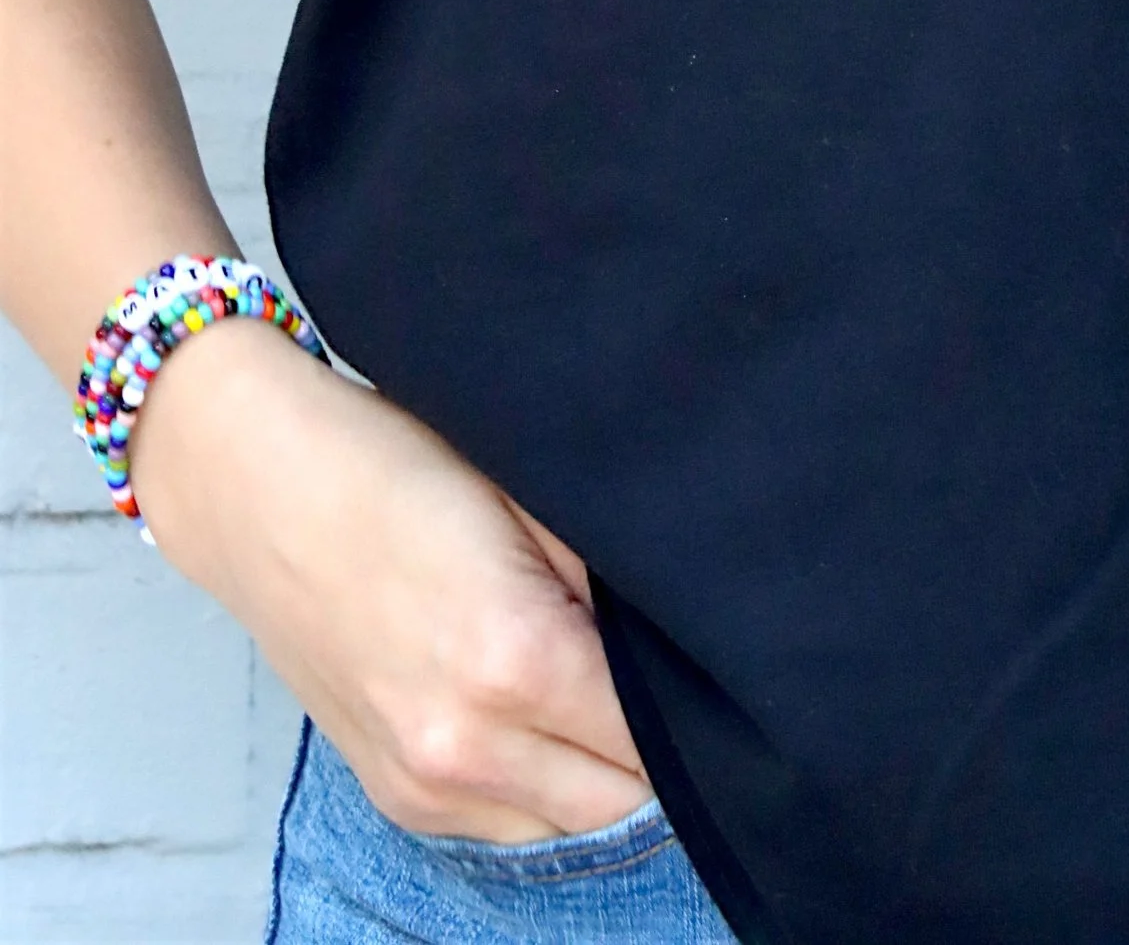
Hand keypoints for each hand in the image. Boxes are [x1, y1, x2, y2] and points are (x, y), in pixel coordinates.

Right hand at [125, 312, 652, 840]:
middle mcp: (465, 747)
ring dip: (599, 776)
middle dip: (655, 748)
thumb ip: (607, 579)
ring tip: (597, 691)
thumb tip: (676, 636)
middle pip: (621, 802)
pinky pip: (504, 826)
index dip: (693, 702)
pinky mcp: (394, 794)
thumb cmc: (390, 466)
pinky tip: (541, 717)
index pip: (654, 736)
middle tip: (662, 676)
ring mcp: (422, 783)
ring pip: (566, 827)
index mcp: (513, 662)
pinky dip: (540, 789)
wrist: (256, 489)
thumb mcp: (529, 493)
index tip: (708, 664)